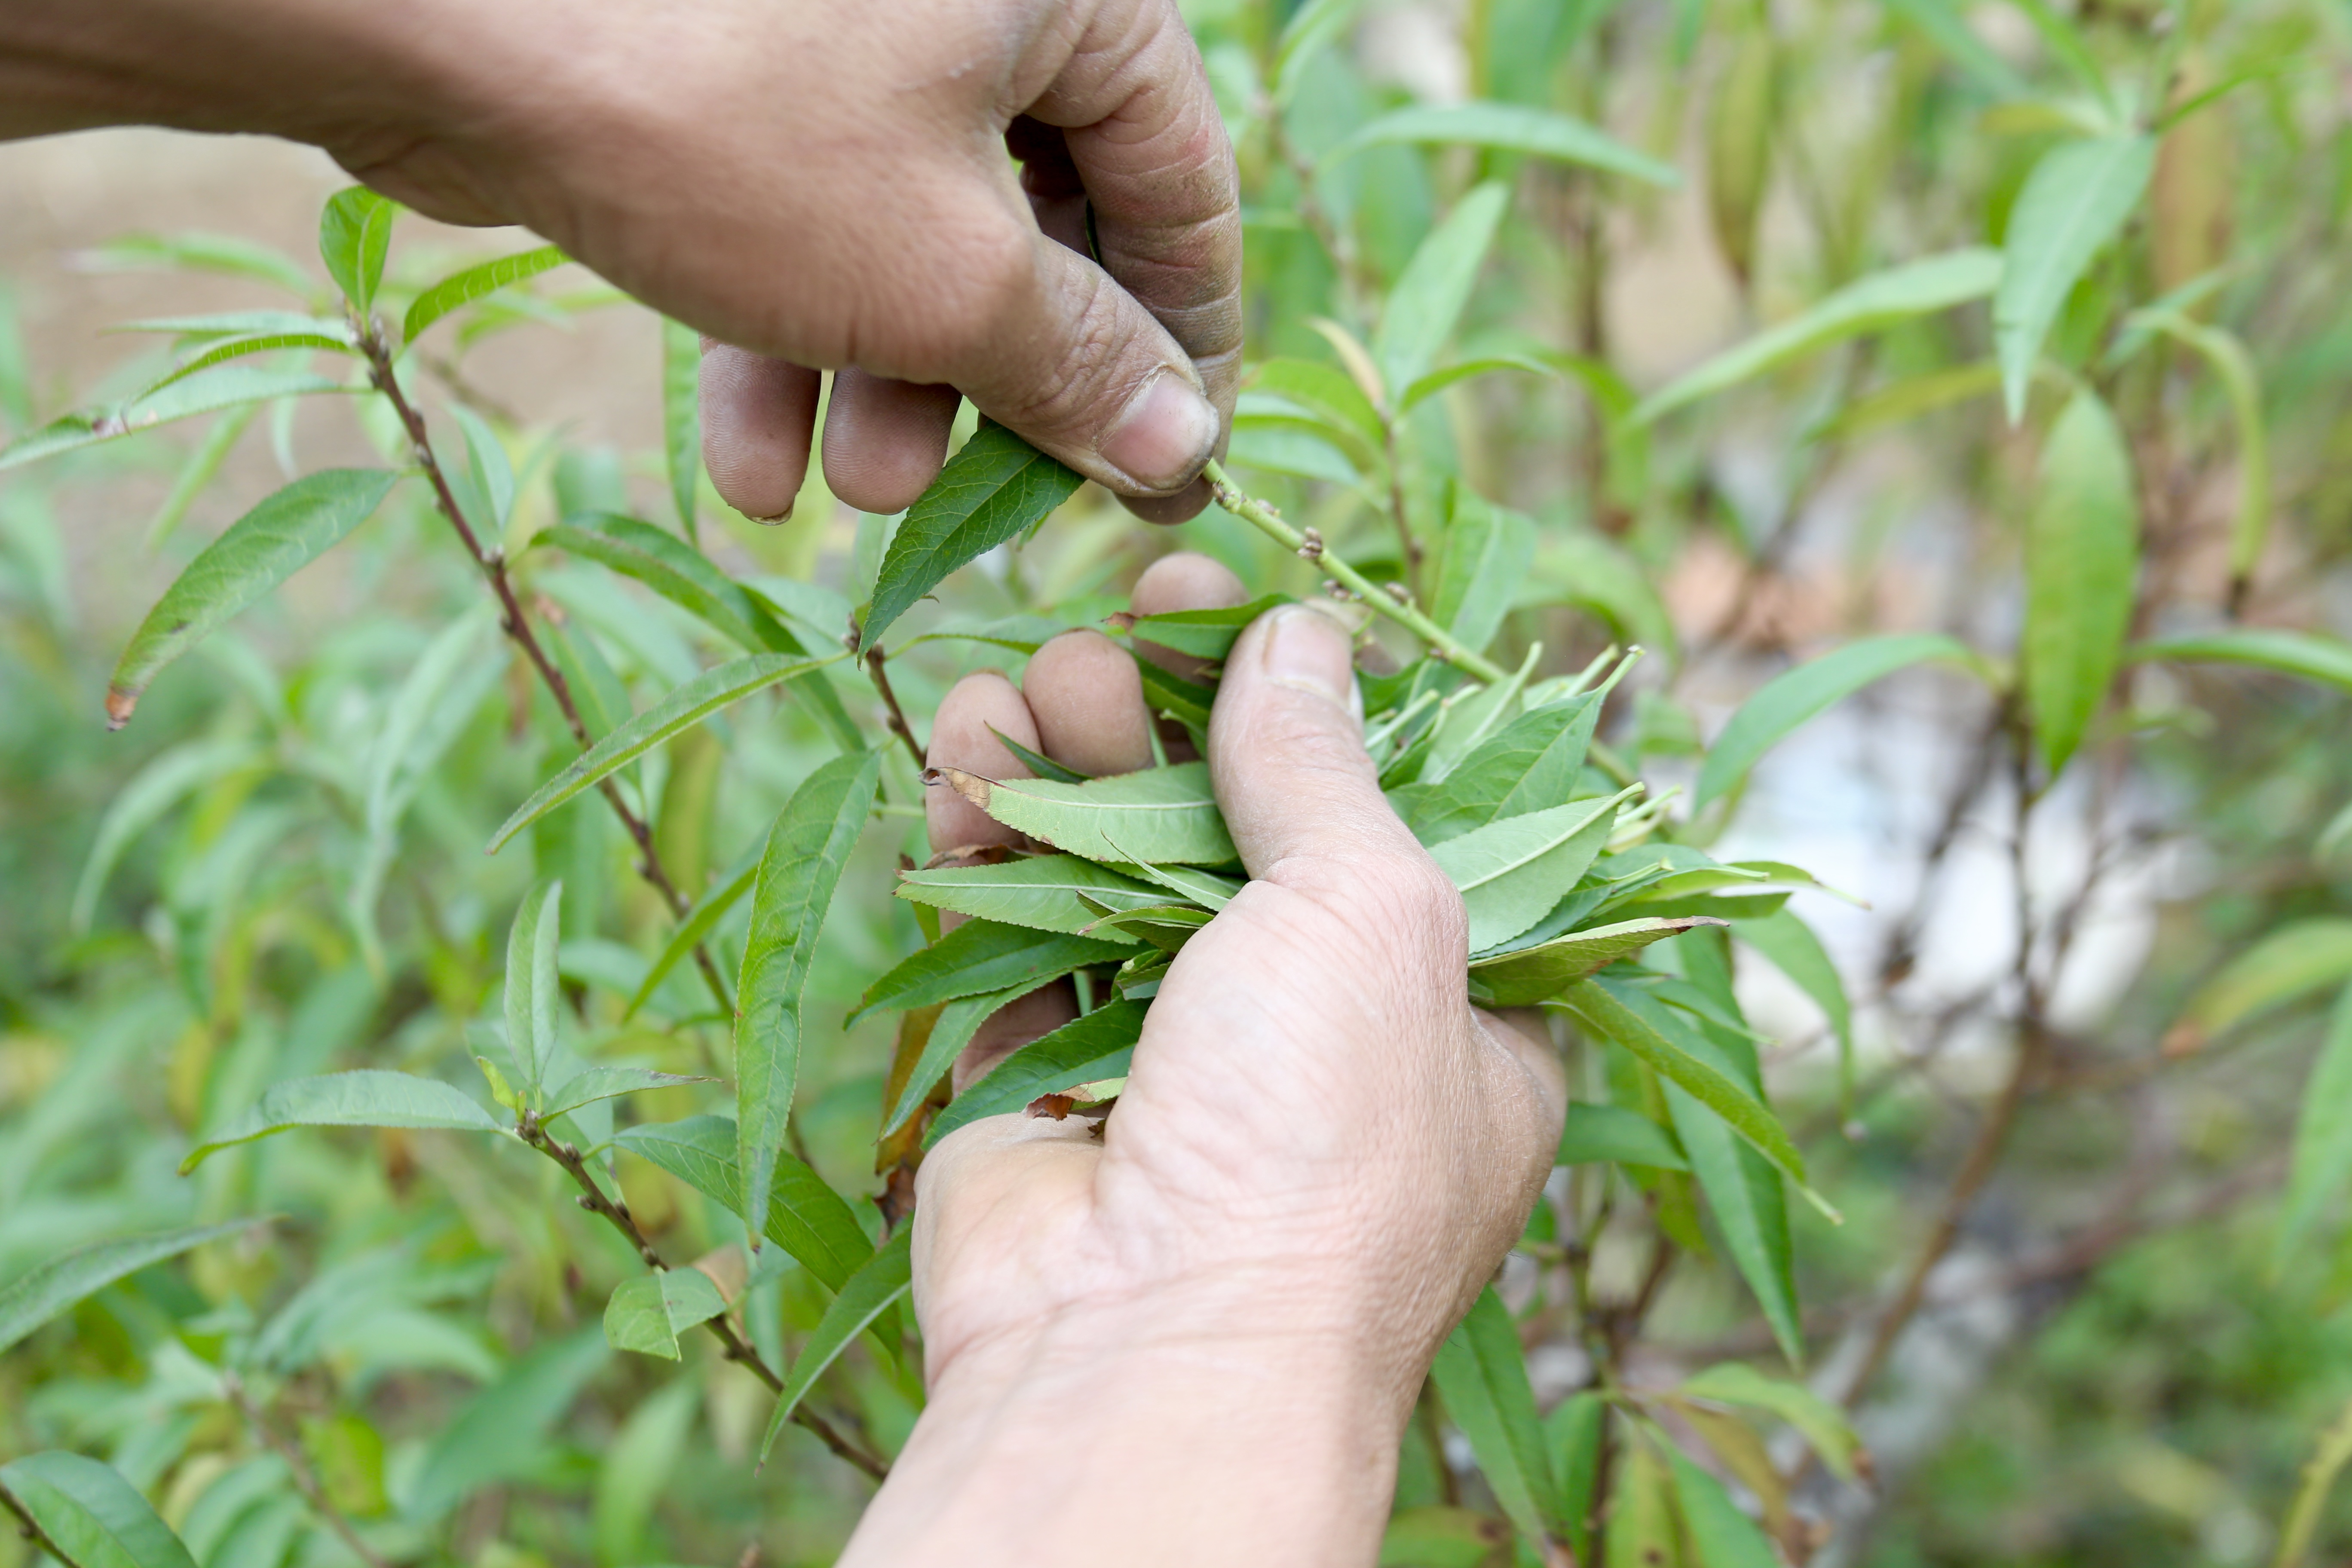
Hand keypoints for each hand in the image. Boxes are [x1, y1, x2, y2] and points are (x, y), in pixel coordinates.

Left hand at [2, 0, 1236, 518]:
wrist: (432, 22)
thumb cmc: (731, 126)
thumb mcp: (943, 277)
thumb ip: (1077, 367)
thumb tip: (1181, 453)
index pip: (1177, 184)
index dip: (1180, 346)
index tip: (1168, 471)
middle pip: (1037, 221)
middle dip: (996, 382)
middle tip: (987, 501)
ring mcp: (837, 33)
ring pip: (908, 235)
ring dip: (886, 385)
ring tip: (846, 494)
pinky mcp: (729, 83)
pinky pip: (802, 219)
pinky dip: (788, 337)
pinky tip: (749, 470)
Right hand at [842, 559, 1564, 1566]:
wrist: (1146, 1357)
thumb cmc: (1314, 1142)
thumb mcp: (1371, 915)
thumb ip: (1324, 765)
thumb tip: (1300, 633)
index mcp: (1451, 1008)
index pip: (1398, 812)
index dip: (1324, 699)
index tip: (1250, 602)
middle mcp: (1318, 1029)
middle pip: (1244, 819)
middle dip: (1181, 709)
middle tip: (1129, 614)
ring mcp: (1177, 1053)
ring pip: (1119, 858)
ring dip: (1072, 752)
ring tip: (1029, 680)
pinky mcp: (1046, 1075)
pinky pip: (1019, 925)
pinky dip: (990, 832)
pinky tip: (962, 753)